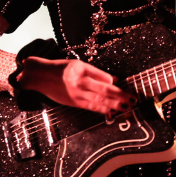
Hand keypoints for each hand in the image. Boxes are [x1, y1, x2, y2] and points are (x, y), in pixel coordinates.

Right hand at [17, 57, 135, 114]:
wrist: (41, 77)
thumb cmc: (61, 68)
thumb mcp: (79, 65)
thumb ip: (97, 73)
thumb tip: (114, 80)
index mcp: (82, 71)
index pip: (104, 80)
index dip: (117, 86)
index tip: (128, 89)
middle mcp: (80, 83)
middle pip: (105, 92)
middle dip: (120, 97)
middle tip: (133, 100)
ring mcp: (77, 95)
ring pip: (99, 102)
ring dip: (115, 106)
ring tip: (127, 107)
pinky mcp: (74, 103)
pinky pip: (91, 107)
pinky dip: (103, 110)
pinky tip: (112, 112)